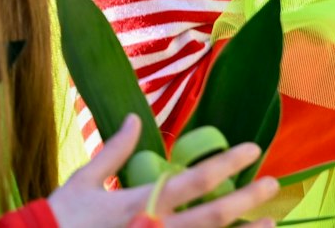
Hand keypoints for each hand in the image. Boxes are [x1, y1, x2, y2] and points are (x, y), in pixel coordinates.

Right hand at [47, 115, 278, 227]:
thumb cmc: (60, 218)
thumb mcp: (83, 180)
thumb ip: (114, 151)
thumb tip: (134, 118)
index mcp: (140, 202)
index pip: (195, 181)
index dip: (228, 163)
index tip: (252, 149)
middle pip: (212, 217)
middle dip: (247, 199)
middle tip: (274, 185)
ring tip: (271, 223)